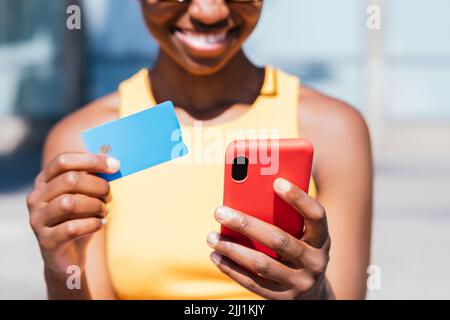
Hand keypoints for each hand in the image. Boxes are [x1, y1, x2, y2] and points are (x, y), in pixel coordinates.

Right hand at [27, 153, 119, 275]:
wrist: (69, 257)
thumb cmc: (80, 219)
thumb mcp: (86, 196)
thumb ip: (93, 177)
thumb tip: (113, 161)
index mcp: (44, 181)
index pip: (63, 161)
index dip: (91, 160)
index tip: (116, 165)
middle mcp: (36, 198)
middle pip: (70, 180)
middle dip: (97, 186)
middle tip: (109, 196)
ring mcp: (37, 220)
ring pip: (69, 203)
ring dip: (95, 206)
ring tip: (104, 211)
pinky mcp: (46, 241)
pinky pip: (72, 228)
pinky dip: (92, 224)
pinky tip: (100, 224)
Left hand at [207, 178, 332, 299]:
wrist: (312, 291)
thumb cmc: (299, 247)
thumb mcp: (302, 233)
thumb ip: (285, 216)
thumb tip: (250, 193)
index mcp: (322, 239)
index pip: (316, 215)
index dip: (299, 198)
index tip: (276, 181)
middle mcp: (315, 262)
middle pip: (279, 240)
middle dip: (246, 224)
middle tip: (219, 211)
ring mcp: (300, 283)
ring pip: (262, 264)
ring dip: (233, 249)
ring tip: (211, 237)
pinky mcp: (283, 298)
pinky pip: (253, 284)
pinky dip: (232, 269)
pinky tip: (216, 256)